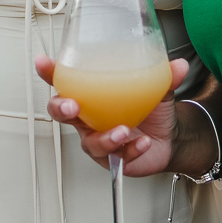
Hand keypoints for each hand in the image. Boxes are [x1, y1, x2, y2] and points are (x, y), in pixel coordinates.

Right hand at [34, 54, 188, 176]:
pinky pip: (116, 157)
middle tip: (72, 105)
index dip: (50, 73)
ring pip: (89, 141)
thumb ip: (165, 76)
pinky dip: (130, 151)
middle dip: (61, 108)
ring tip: (123, 131)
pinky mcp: (112, 159)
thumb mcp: (159, 88)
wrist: (171, 139)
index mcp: (93, 95)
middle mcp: (89, 118)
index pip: (65, 80)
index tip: (43, 63)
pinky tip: (141, 144)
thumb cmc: (153, 111)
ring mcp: (98, 139)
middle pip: (61, 113)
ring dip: (104, 137)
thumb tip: (178, 65)